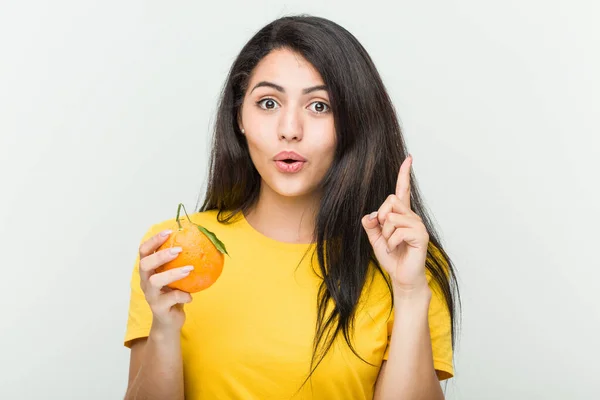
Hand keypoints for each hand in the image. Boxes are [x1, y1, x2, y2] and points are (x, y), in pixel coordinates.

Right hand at [138, 230, 193, 331]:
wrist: (169, 321)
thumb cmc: (174, 293)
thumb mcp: (176, 277)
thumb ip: (181, 263)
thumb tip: (202, 242)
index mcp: (149, 271)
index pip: (144, 251)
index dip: (153, 240)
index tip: (169, 232)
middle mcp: (146, 281)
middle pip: (145, 264)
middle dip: (160, 255)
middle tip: (178, 250)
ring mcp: (150, 295)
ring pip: (155, 281)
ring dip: (173, 273)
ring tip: (189, 269)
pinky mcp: (158, 308)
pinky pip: (171, 299)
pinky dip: (183, 295)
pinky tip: (190, 296)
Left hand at [361, 155, 429, 292]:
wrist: (402, 277)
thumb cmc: (392, 257)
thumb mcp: (376, 239)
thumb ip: (371, 225)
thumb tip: (369, 216)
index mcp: (402, 214)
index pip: (402, 190)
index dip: (404, 174)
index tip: (409, 158)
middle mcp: (412, 216)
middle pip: (390, 200)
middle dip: (381, 217)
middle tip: (384, 233)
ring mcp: (418, 225)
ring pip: (392, 217)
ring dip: (386, 234)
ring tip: (392, 245)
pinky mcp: (420, 236)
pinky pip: (397, 232)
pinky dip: (391, 243)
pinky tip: (396, 250)